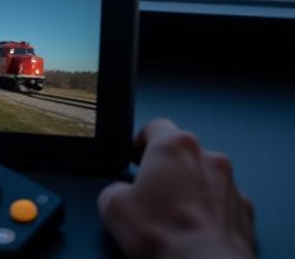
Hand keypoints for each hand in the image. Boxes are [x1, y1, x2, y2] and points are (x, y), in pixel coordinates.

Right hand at [98, 118, 254, 258]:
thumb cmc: (163, 233)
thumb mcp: (113, 206)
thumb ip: (115, 188)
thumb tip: (121, 194)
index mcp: (174, 144)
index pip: (154, 127)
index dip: (140, 142)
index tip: (135, 158)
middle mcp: (206, 156)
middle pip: (182, 151)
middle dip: (169, 168)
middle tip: (154, 193)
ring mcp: (231, 183)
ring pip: (206, 176)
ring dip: (193, 188)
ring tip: (178, 216)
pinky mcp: (247, 211)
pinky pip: (225, 202)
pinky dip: (213, 211)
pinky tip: (199, 229)